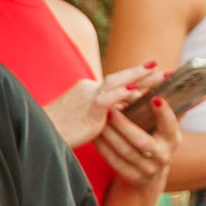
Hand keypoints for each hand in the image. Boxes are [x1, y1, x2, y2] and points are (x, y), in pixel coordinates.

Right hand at [43, 61, 161, 152]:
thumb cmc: (63, 129)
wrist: (42, 135)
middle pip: (119, 77)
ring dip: (138, 78)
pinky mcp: (86, 111)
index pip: (116, 81)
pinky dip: (121, 94)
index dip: (135, 77)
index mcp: (89, 91)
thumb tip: (123, 113)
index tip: (154, 72)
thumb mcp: (87, 118)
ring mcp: (87, 98)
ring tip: (157, 74)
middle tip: (164, 70)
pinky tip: (137, 92)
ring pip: (115, 83)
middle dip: (142, 73)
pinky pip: (105, 99)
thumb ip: (104, 113)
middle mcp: (89, 89)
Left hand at [95, 94, 179, 189]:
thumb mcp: (166, 128)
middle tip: (110, 110)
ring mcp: (148, 170)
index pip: (170, 125)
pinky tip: (94, 134)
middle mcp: (164, 156)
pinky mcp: (133, 177)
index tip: (154, 97)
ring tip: (97, 119)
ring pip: (125, 151)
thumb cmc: (155, 139)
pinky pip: (114, 161)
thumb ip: (176, 108)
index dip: (163, 113)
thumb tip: (203, 93)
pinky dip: (103, 147)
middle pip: (143, 141)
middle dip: (125, 125)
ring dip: (109, 134)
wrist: (148, 174)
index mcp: (173, 139)